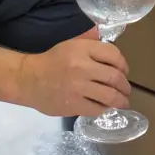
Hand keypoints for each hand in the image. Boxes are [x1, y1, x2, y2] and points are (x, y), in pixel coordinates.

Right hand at [15, 35, 130, 116]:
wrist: (28, 79)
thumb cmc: (51, 61)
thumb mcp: (71, 45)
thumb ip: (92, 47)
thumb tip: (114, 55)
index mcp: (82, 49)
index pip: (113, 55)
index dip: (123, 64)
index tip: (124, 71)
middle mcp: (82, 67)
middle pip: (115, 77)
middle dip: (125, 85)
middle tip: (126, 90)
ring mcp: (78, 87)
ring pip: (109, 96)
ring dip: (120, 100)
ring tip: (123, 102)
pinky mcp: (73, 105)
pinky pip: (97, 109)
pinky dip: (104, 109)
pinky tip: (106, 108)